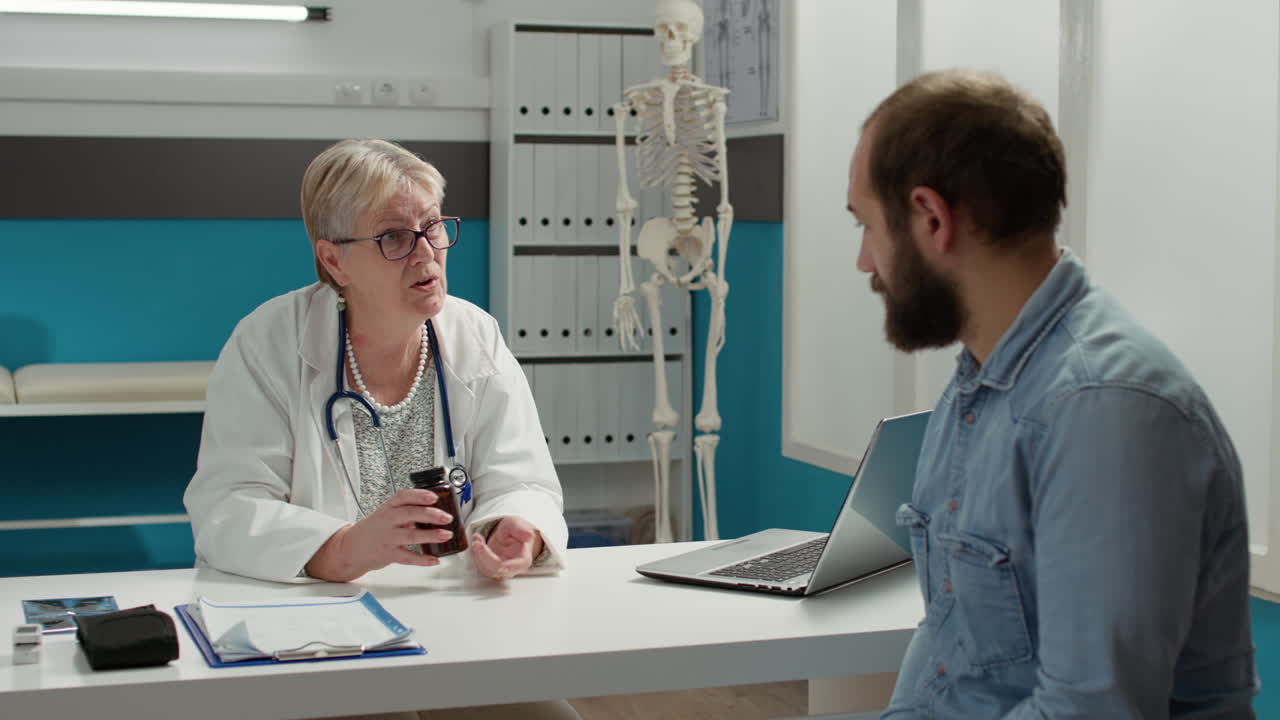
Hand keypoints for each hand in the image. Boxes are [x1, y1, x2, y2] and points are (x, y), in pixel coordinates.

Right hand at [305, 488, 454, 581]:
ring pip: (411, 536)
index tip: (434, 496)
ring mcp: (388, 538)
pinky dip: (422, 560)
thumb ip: (406, 511)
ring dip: (430, 535)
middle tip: (446, 517)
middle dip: (430, 515)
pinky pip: (407, 557)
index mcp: (388, 508)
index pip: (403, 497)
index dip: (419, 495)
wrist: (351, 548)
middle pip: (409, 514)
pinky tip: (434, 559)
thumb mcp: (386, 514)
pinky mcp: (388, 554)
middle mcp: (387, 521)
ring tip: (446, 535)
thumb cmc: (373, 529)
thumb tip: (434, 512)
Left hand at [469, 516, 543, 581]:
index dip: (511, 567)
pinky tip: (477, 540)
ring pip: (487, 568)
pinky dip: (476, 553)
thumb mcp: (516, 524)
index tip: (502, 567)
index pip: (519, 565)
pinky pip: (481, 565)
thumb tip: (529, 535)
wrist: (507, 534)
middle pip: (499, 568)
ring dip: (479, 554)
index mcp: (524, 558)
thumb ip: (521, 530)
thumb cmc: (514, 530)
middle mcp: (512, 567)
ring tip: (476, 539)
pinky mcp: (490, 568)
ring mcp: (500, 569)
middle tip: (477, 544)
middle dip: (486, 556)